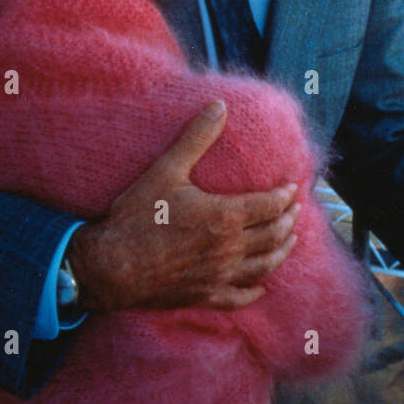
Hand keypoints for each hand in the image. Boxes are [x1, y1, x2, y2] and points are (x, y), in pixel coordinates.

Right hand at [67, 100, 299, 311]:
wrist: (108, 266)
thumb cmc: (136, 217)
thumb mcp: (166, 170)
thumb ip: (196, 138)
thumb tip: (219, 106)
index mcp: (225, 216)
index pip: (270, 206)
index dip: (285, 196)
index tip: (292, 188)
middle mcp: (229, 249)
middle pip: (273, 235)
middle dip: (288, 221)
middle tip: (296, 211)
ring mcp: (218, 275)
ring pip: (264, 266)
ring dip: (282, 252)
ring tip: (290, 241)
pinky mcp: (204, 296)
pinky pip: (238, 297)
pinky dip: (254, 291)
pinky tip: (261, 288)